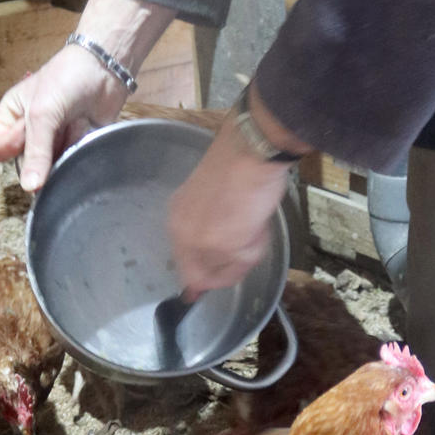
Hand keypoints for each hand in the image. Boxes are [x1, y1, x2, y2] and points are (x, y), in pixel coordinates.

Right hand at [0, 43, 124, 190]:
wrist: (106, 69)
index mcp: (10, 115)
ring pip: (49, 165)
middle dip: (43, 149)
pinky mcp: (74, 144)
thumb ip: (35, 152)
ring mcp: (52, 138)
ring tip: (72, 123)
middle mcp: (29, 130)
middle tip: (55, 126)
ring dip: (62, 148)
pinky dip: (77, 149)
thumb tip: (30, 187)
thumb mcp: (42, 113)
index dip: (12, 146)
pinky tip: (83, 128)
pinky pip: (70, 162)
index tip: (26, 133)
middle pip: (25, 162)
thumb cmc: (67, 78)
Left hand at [167, 121, 292, 293]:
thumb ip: (209, 229)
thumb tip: (211, 265)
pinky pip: (243, 263)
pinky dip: (257, 247)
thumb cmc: (237, 166)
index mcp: (176, 217)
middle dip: (228, 268)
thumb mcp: (212, 197)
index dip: (201, 276)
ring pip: (226, 272)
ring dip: (245, 254)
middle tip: (247, 240)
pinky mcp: (222, 246)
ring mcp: (200, 242)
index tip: (209, 283)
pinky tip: (258, 221)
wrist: (250, 151)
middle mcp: (181, 233)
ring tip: (255, 223)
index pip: (183, 262)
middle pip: (202, 276)